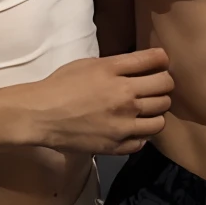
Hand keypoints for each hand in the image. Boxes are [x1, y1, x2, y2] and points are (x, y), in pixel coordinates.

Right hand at [27, 48, 172, 154]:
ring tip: (145, 110)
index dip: (161, 59)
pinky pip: (144, 140)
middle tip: (153, 86)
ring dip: (156, 111)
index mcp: (115, 72)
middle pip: (165, 87)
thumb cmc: (61, 85)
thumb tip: (142, 65)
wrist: (40, 115)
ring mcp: (123, 124)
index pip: (156, 60)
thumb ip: (117, 65)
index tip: (159, 62)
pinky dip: (141, 134)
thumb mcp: (89, 64)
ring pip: (161, 117)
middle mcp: (125, 97)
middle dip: (163, 84)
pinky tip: (132, 128)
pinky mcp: (117, 145)